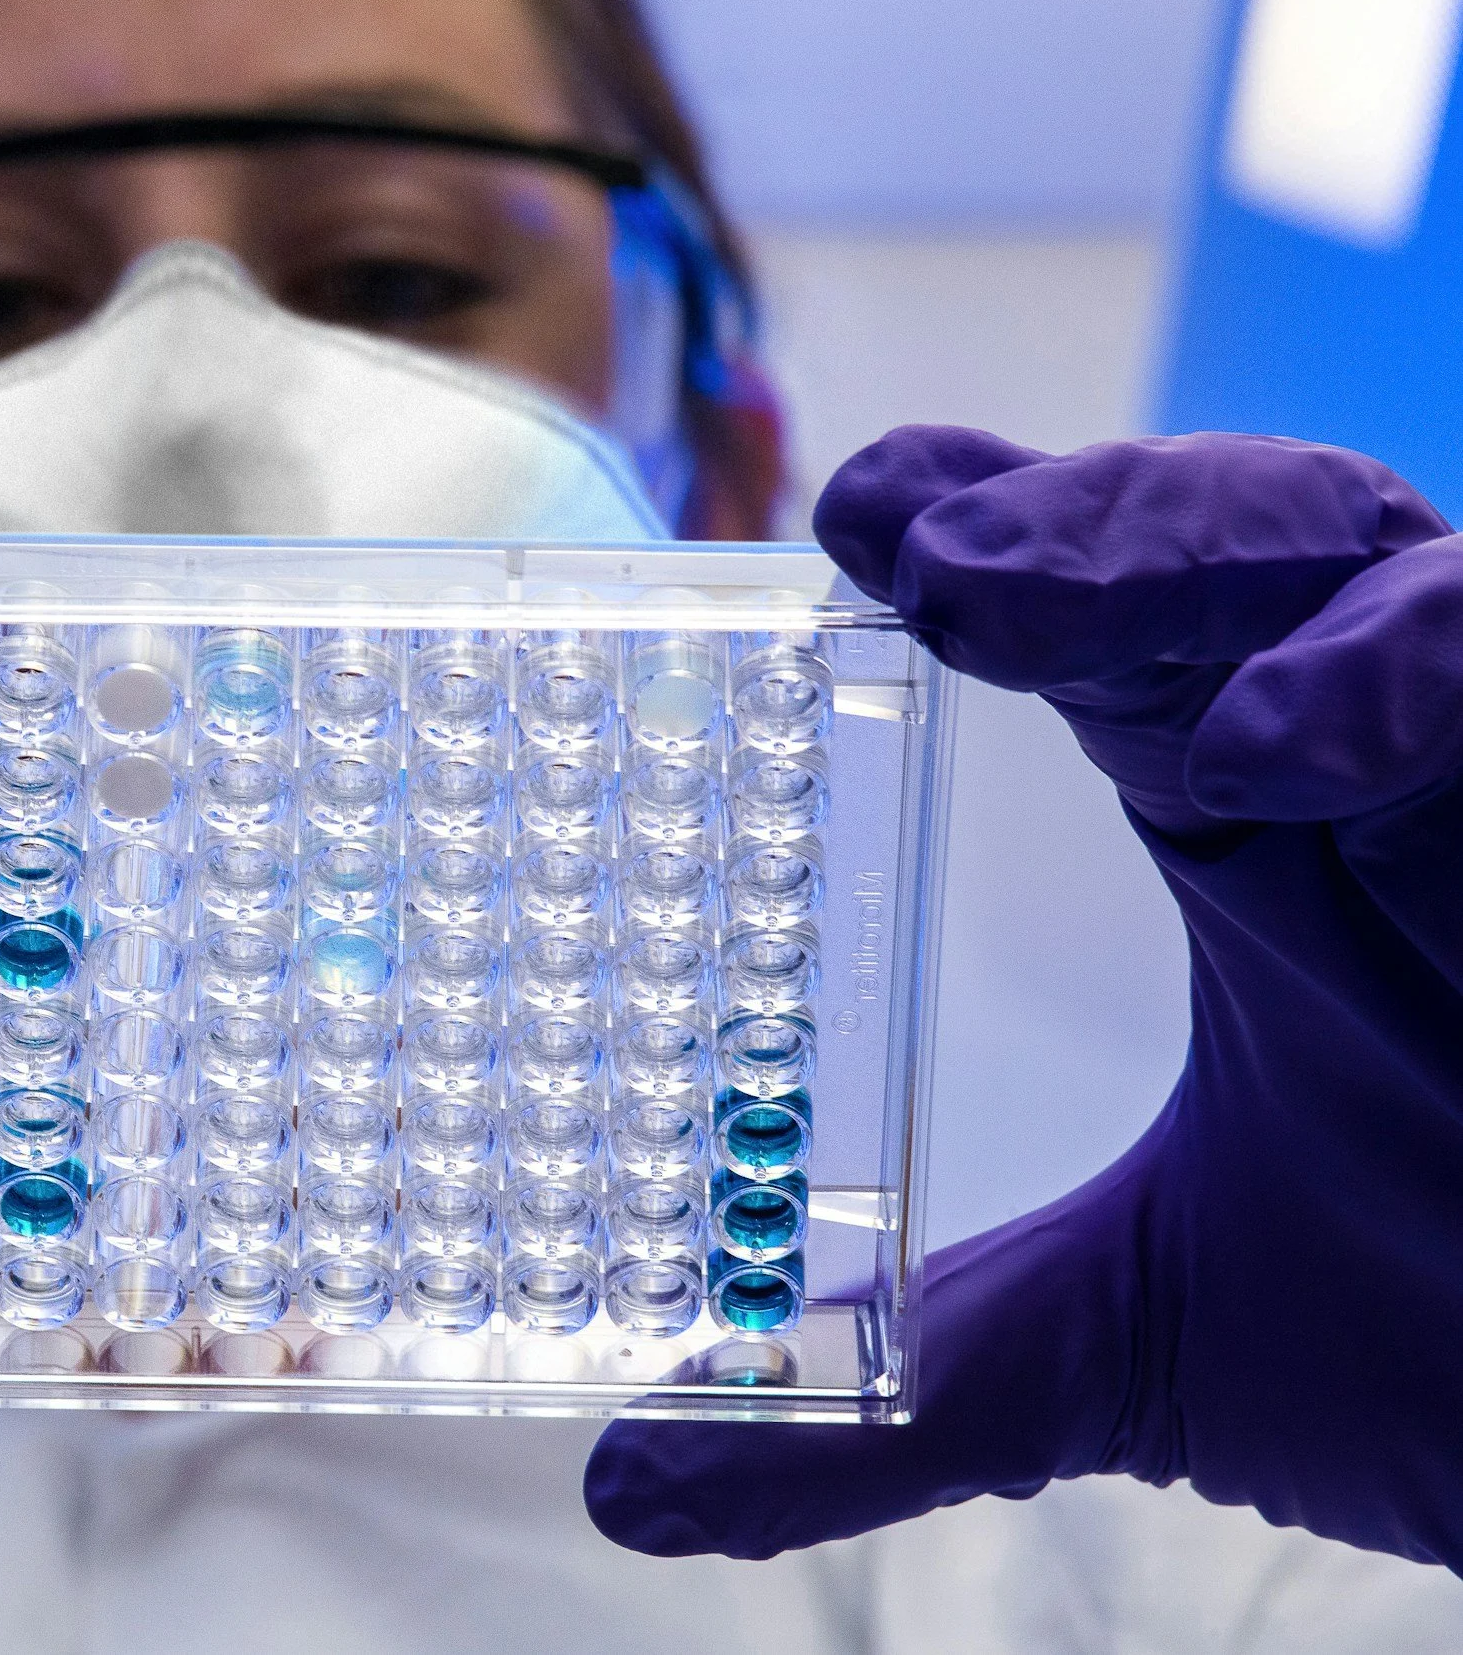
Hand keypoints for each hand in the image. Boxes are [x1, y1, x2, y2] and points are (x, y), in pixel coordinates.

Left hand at [585, 426, 1462, 1567]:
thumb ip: (900, 1394)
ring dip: (1173, 549)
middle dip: (1060, 524)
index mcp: (1251, 832)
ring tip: (981, 588)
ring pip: (1362, 560)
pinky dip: (1405, 675)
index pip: (1101, 636)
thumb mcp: (1132, 1351)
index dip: (980, 543)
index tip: (842, 520)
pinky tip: (1271, 749)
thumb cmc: (1443, 1344)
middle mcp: (1371, 771)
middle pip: (1215, 556)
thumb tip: (629, 1490)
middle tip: (895, 531)